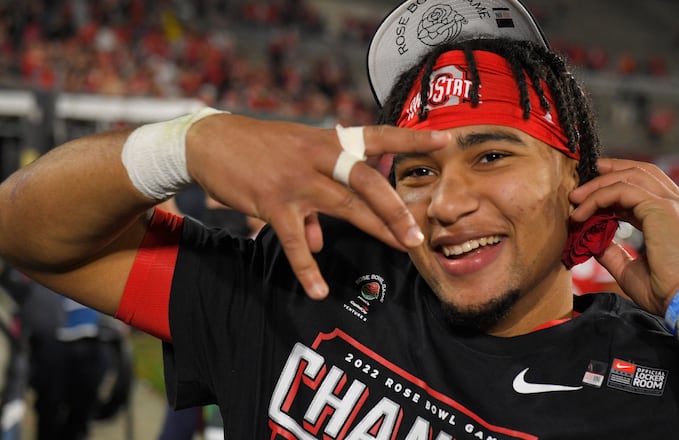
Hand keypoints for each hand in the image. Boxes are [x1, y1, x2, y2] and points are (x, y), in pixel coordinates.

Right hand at [185, 114, 450, 298]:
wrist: (208, 141)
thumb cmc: (258, 151)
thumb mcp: (293, 164)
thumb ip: (312, 204)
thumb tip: (319, 243)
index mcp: (328, 141)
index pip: (377, 135)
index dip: (411, 137)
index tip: (445, 139)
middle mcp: (318, 156)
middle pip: (367, 179)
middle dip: (396, 206)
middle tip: (420, 233)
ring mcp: (296, 179)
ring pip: (344, 205)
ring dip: (376, 228)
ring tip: (402, 249)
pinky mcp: (271, 201)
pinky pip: (295, 239)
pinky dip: (307, 267)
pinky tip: (318, 290)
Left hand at [568, 158, 678, 314]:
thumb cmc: (664, 292)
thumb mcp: (630, 268)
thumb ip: (612, 250)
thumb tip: (591, 240)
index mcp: (675, 216)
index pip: (646, 186)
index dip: (617, 185)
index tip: (591, 192)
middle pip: (641, 172)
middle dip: (608, 172)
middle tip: (580, 183)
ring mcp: (673, 204)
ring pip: (630, 176)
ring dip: (598, 185)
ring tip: (575, 199)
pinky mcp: (663, 208)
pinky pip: (623, 190)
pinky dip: (599, 197)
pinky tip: (582, 212)